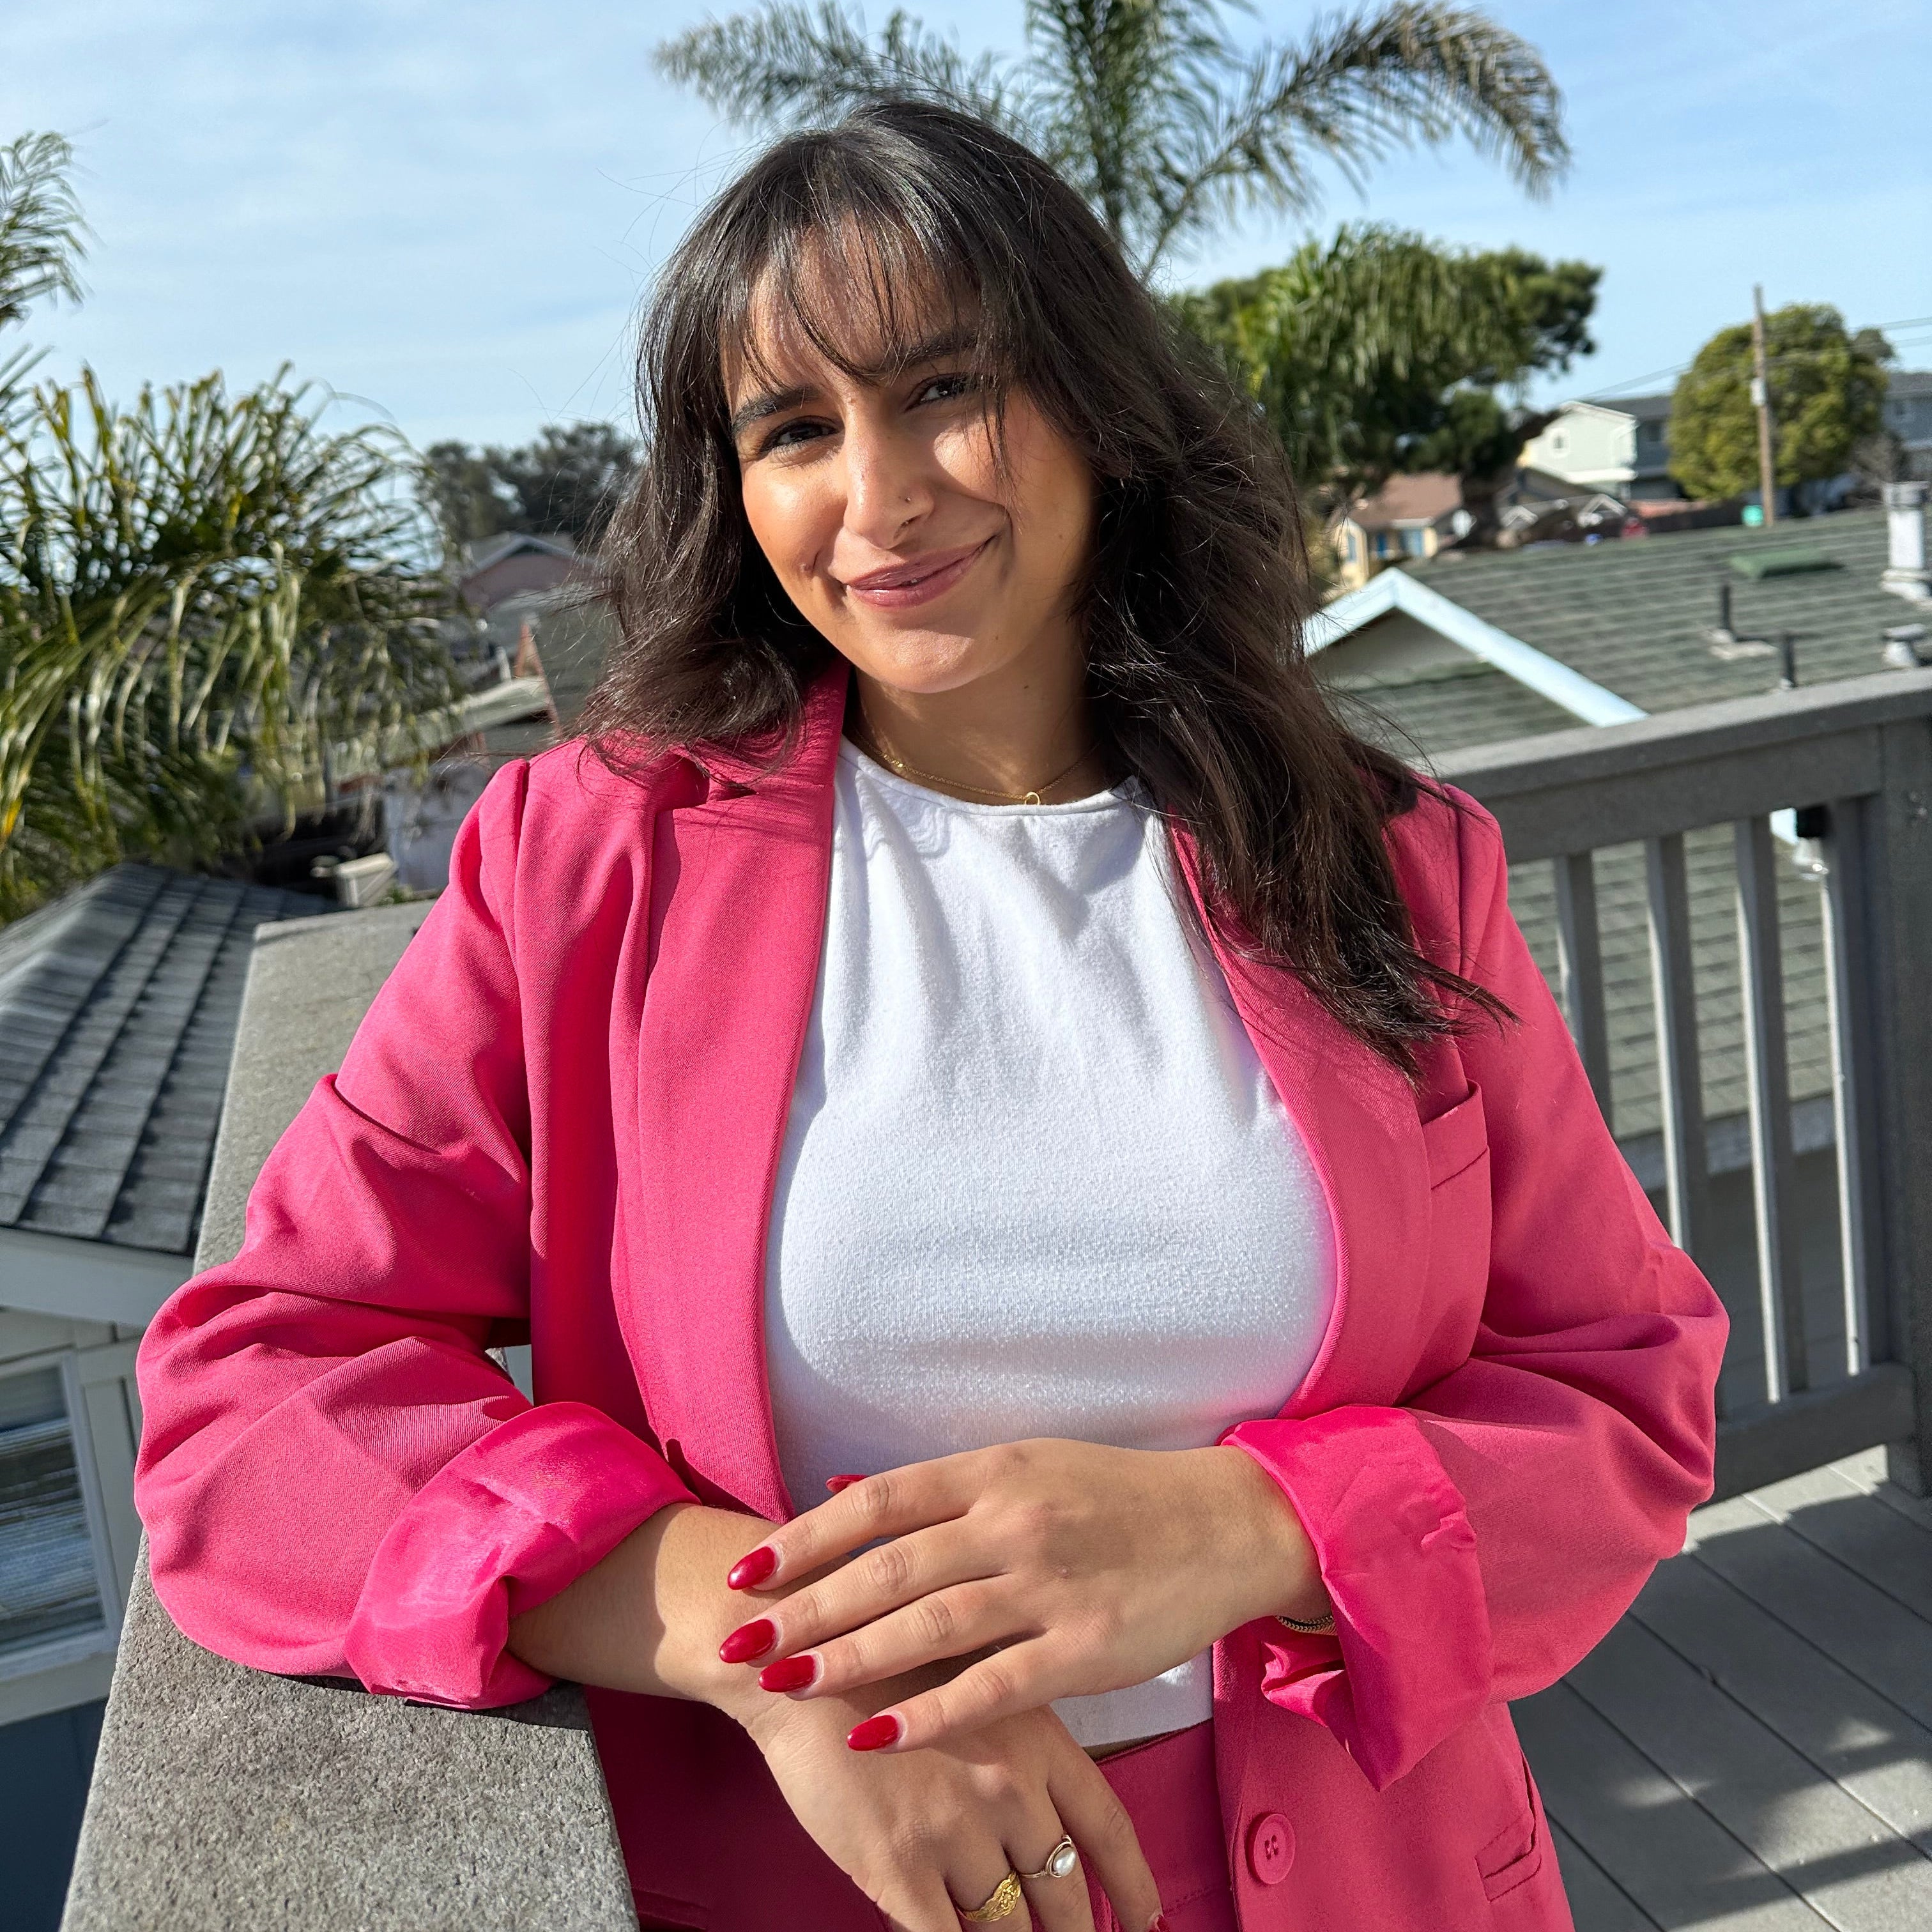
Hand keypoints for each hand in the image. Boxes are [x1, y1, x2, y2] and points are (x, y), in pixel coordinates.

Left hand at [717, 1439, 1325, 1750]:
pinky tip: (876, 1734)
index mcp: (995, 1471)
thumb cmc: (1119, 1495)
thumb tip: (841, 1490)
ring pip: (928, 1623)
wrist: (1227, 1524)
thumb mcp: (1028, 1465)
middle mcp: (1014, 1521)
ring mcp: (1050, 1584)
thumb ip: (939, 1488)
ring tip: (785, 1681)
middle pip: (887, 1565)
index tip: (747, 1569)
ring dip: (848, 1656)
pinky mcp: (1085, 1648)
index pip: (877, 1502)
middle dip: (805, 1606)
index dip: (805, 1536)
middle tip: (740, 1639)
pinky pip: (993, 1686)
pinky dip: (929, 1712)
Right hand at [740, 1669, 1163, 1931]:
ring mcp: (956, 1832)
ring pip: (1007, 1926)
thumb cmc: (881, 1655)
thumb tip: (1043, 1807)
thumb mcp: (977, 1676)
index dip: (1134, 1884)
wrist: (799, 1652)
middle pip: (1065, 1891)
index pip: (1107, 1828)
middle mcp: (1011, 1790)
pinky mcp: (897, 1866)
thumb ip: (1018, 1740)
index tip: (1151, 1921)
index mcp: (1039, 1740)